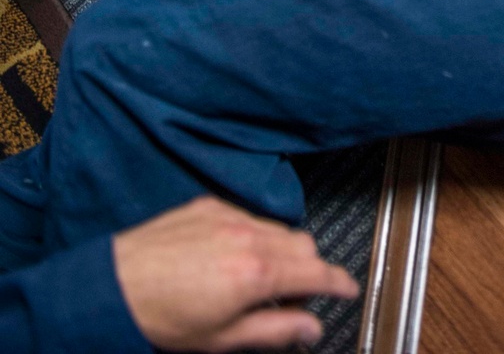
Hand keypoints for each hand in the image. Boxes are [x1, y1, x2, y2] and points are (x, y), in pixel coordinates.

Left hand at [113, 196, 358, 351]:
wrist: (114, 285)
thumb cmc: (162, 316)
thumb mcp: (223, 340)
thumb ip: (275, 331)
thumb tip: (311, 328)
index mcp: (256, 273)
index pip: (316, 272)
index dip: (339, 282)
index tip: (348, 289)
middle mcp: (248, 236)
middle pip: (305, 245)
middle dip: (311, 269)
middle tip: (298, 297)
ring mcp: (229, 215)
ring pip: (280, 228)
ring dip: (284, 251)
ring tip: (261, 281)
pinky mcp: (210, 204)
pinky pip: (250, 215)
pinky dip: (255, 235)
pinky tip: (234, 258)